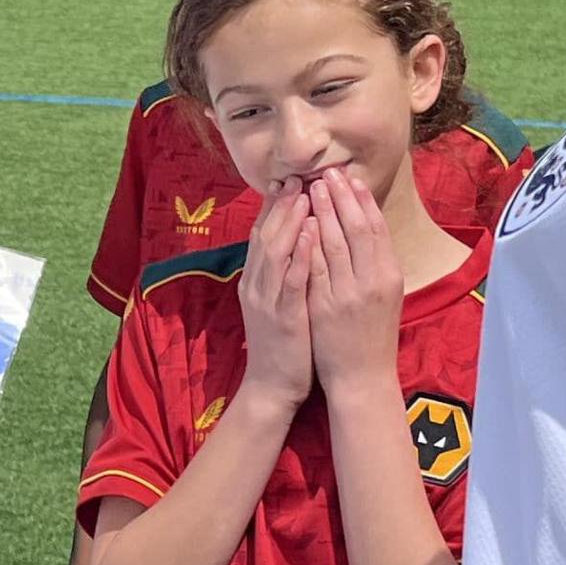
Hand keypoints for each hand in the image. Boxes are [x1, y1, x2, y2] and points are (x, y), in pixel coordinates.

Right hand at [234, 186, 317, 410]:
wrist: (271, 387)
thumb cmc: (283, 346)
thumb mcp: (277, 304)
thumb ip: (282, 275)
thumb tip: (296, 245)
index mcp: (255, 281)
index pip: (262, 234)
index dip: (273, 206)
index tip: (288, 181)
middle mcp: (256, 285)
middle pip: (265, 235)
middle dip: (281, 205)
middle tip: (296, 177)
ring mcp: (266, 301)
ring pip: (275, 251)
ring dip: (290, 221)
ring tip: (304, 195)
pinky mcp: (283, 317)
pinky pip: (290, 279)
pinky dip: (299, 254)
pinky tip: (310, 233)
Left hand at [301, 167, 402, 391]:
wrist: (362, 379)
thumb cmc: (372, 337)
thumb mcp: (384, 297)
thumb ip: (375, 265)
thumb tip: (366, 230)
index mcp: (390, 276)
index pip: (376, 229)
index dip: (363, 201)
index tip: (350, 178)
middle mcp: (373, 282)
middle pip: (357, 229)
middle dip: (342, 197)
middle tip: (329, 173)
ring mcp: (349, 294)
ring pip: (336, 243)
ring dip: (325, 211)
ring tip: (313, 187)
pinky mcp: (326, 307)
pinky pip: (317, 268)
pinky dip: (311, 243)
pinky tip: (305, 223)